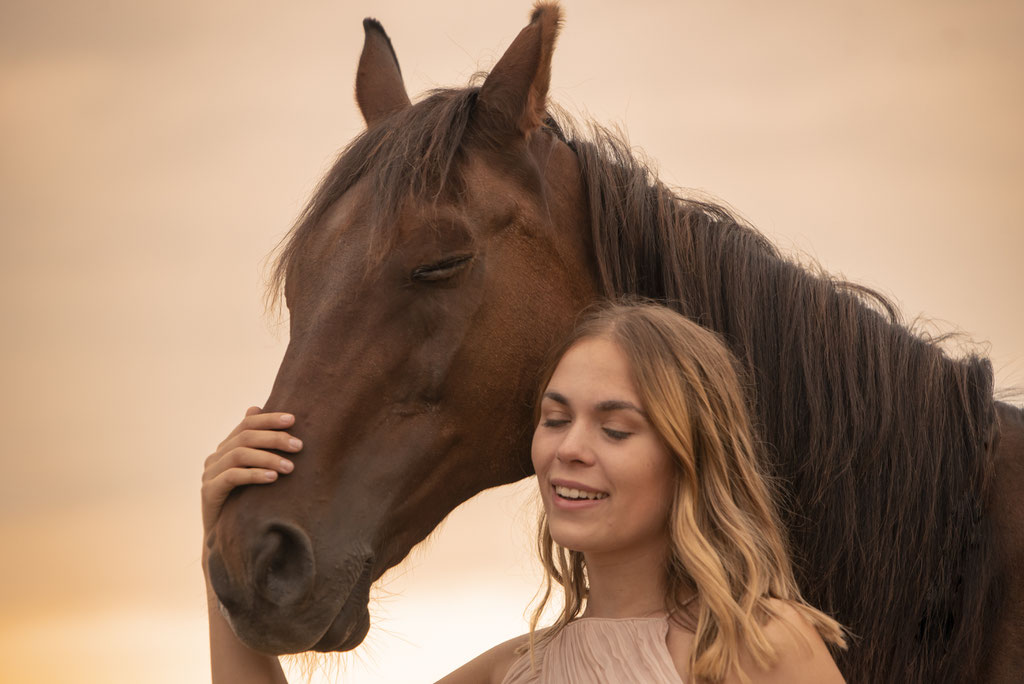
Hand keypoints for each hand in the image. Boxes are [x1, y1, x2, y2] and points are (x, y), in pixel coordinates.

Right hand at [201, 406, 301, 536]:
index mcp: (226, 448)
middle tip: (298, 446)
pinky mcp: (209, 492)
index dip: (269, 419)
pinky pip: (232, 477)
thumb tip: (268, 416)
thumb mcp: (256, 473)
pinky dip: (254, 475)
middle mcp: (216, 457)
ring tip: (290, 467)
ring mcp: (210, 474)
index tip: (292, 419)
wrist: (225, 537)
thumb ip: (262, 449)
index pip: (247, 423)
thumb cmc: (246, 502)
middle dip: (274, 438)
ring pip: (239, 455)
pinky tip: (273, 478)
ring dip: (268, 458)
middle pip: (245, 437)